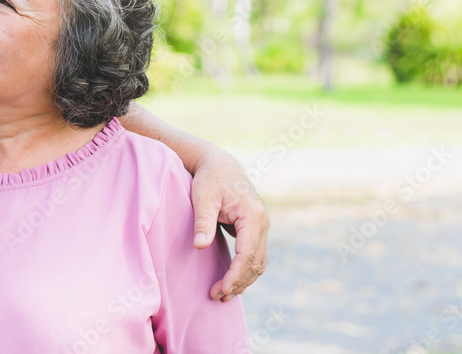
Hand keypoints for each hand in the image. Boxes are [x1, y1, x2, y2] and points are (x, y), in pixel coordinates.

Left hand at [190, 146, 268, 300]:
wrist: (219, 164)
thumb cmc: (210, 179)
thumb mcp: (202, 197)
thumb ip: (202, 222)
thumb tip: (199, 246)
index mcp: (252, 215)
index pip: (247, 254)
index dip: (235, 275)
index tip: (220, 289)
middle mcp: (262, 222)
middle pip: (256, 262)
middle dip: (238, 282)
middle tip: (216, 296)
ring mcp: (261, 226)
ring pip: (258, 262)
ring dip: (243, 280)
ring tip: (222, 294)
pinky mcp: (255, 229)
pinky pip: (254, 256)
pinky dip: (245, 271)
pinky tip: (230, 282)